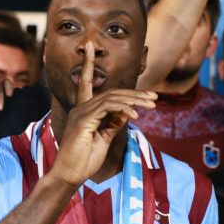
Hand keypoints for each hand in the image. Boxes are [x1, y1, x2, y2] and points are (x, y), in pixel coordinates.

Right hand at [50, 42, 155, 186]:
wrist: (70, 176)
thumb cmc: (85, 159)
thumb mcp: (104, 138)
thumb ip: (114, 122)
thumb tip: (128, 110)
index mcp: (83, 111)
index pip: (87, 82)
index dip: (89, 64)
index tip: (90, 47)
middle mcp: (80, 108)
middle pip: (111, 92)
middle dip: (134, 93)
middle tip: (154, 97)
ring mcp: (80, 113)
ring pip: (112, 97)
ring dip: (135, 100)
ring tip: (151, 105)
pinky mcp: (83, 120)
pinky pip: (107, 108)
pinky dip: (124, 109)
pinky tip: (136, 116)